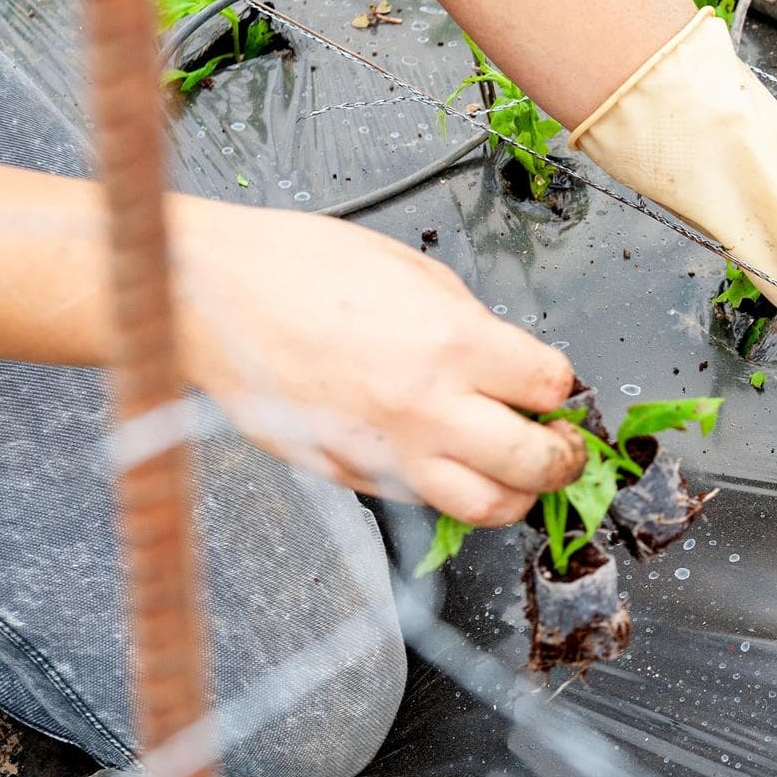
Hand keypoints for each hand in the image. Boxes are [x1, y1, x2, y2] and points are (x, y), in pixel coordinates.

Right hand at [171, 198, 583, 524]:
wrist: (213, 299)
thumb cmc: (304, 268)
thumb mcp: (417, 274)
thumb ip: (474, 328)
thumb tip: (510, 367)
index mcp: (452, 345)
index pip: (551, 388)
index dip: (563, 387)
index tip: (557, 386)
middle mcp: (427, 408)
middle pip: (534, 465)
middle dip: (563, 458)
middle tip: (563, 444)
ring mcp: (387, 452)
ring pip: (485, 508)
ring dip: (515, 493)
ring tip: (517, 468)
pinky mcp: (351, 475)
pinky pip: (423, 502)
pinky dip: (449, 490)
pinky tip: (446, 459)